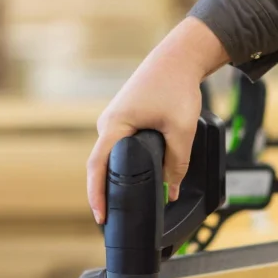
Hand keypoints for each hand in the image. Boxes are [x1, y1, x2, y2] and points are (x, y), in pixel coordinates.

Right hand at [87, 17, 229, 223]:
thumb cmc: (176, 87)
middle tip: (110, 218)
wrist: (178, 59)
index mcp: (115, 125)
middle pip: (99, 164)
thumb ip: (177, 164)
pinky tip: (129, 179)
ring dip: (112, 178)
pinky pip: (117, 147)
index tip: (100, 217)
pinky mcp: (123, 119)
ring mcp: (114, 120)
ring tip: (119, 203)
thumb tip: (171, 192)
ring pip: (109, 156)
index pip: (98, 166)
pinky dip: (120, 165)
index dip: (97, 194)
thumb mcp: (181, 130)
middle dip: (103, 192)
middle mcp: (108, 123)